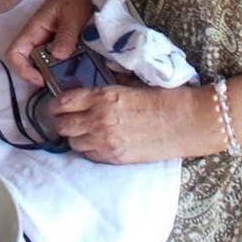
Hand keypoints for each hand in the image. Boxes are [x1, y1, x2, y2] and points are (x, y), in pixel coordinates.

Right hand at [8, 0, 91, 84]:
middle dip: (44, 75)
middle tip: (64, 83)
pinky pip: (63, 56)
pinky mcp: (66, 38)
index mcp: (34, 29)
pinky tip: (86, 66)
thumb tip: (57, 57)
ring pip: (48, 61)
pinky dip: (70, 63)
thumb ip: (65, 35)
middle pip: (31, 62)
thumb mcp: (73, 14)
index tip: (43, 80)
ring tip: (77, 77)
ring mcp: (53, 38)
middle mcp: (40, 36)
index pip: (14, 54)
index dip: (23, 70)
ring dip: (59, 70)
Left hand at [50, 83, 201, 164]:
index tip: (57, 104)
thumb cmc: (163, 97)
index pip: (63, 101)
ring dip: (74, 136)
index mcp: (103, 96)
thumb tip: (90, 89)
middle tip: (67, 118)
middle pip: (62, 125)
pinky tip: (97, 142)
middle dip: (61, 121)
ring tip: (84, 131)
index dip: (56, 103)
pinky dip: (88, 149)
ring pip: (72, 142)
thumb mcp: (131, 84)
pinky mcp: (115, 158)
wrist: (186, 122)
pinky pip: (89, 155)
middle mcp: (99, 119)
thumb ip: (107, 87)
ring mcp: (106, 141)